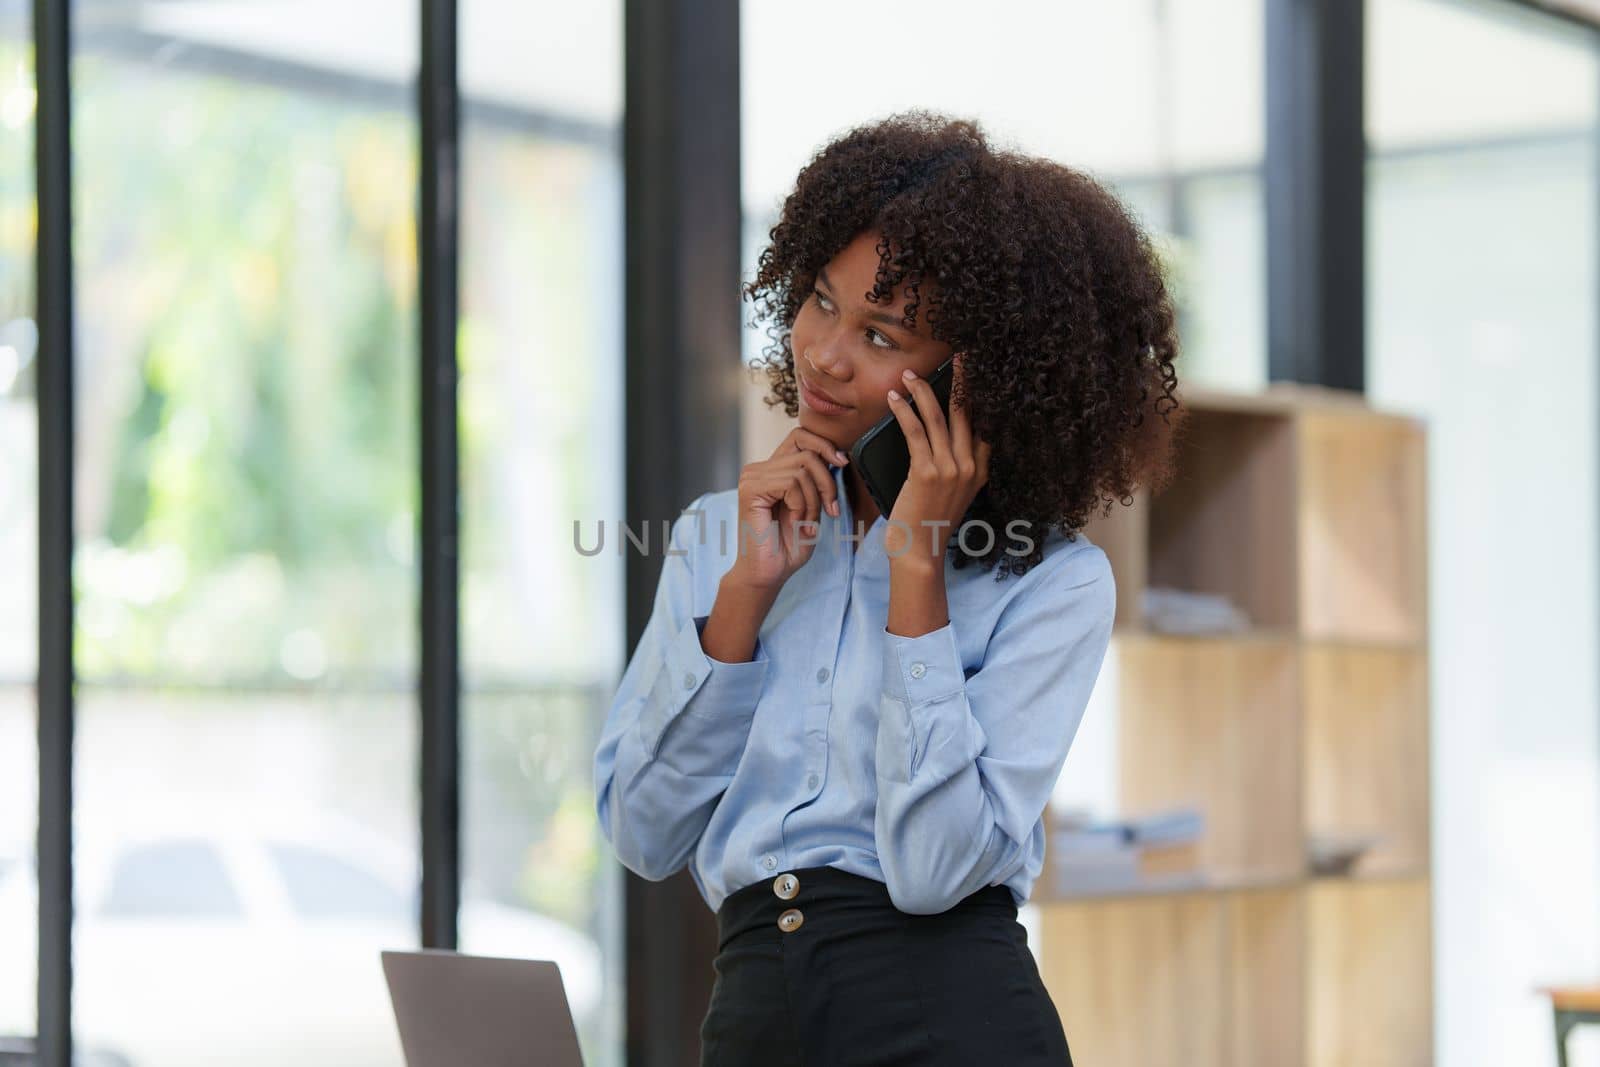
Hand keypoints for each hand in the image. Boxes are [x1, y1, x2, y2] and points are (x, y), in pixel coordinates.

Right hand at [725, 425, 849, 590]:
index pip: (801, 436)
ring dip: (815, 500)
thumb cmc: (789, 546)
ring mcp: (752, 477)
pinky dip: (803, 504)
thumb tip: (837, 456)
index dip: (825, 445)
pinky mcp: (751, 489)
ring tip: (806, 522)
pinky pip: (792, 482)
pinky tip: (796, 522)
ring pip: (803, 468)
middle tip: (829, 510)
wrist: (768, 574)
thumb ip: (819, 480)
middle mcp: (758, 469)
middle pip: (807, 450)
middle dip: (827, 481)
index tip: (842, 464)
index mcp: (771, 469)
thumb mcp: (813, 506)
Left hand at [883, 353, 990, 566]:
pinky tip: (896, 399)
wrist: (920, 550)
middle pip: (967, 412)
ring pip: (938, 417)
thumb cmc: (930, 521)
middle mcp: (970, 466)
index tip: (975, 374)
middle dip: (961, 381)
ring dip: (923, 391)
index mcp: (980, 470)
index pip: (985, 423)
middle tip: (957, 357)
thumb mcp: (955, 494)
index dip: (979, 396)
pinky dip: (904, 411)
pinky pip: (915, 431)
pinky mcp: (927, 472)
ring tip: (909, 375)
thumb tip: (945, 439)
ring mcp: (950, 469)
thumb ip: (958, 468)